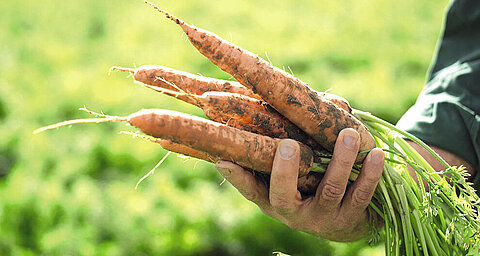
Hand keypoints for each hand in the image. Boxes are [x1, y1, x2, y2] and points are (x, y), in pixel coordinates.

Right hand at [215, 128, 384, 241]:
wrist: (344, 221)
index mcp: (272, 198)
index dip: (237, 177)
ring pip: (328, 191)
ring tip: (349, 135)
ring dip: (340, 162)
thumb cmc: (311, 182)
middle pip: (283, 195)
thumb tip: (298, 100)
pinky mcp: (349, 220)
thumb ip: (291, 138)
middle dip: (285, 170)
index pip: (251, 189)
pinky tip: (377, 155)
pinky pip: (360, 197)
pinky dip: (369, 175)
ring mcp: (320, 218)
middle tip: (288, 144)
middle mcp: (291, 213)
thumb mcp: (296, 169)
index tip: (224, 160)